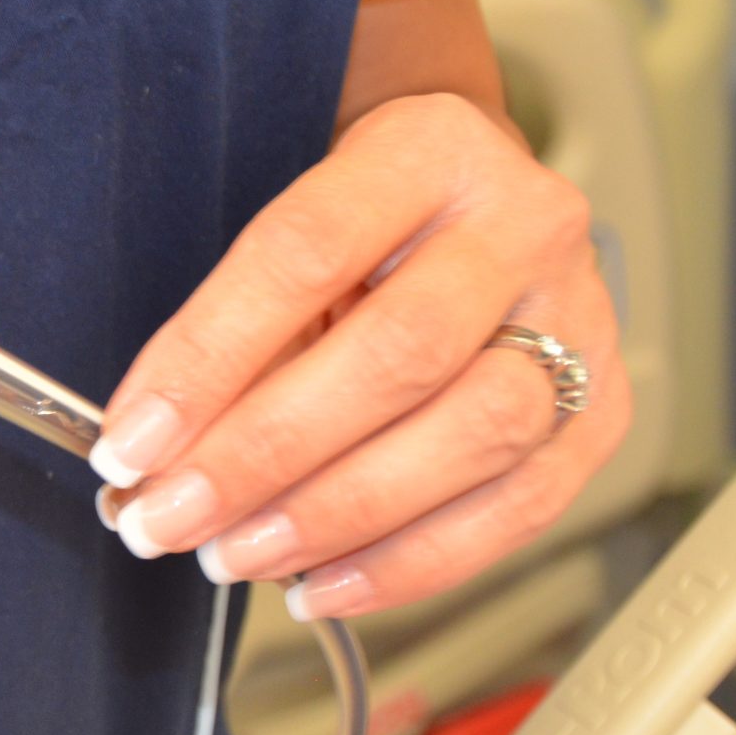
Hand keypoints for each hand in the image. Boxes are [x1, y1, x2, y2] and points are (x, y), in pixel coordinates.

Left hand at [92, 90, 630, 618]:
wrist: (470, 215)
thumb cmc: (366, 233)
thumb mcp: (293, 244)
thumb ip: (231, 341)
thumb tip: (155, 461)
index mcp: (427, 151)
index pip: (304, 252)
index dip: (208, 358)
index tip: (133, 442)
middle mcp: (522, 225)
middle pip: (396, 353)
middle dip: (263, 455)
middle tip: (170, 518)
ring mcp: (579, 319)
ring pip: (471, 434)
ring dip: (334, 516)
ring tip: (235, 554)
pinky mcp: (602, 410)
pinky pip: (515, 507)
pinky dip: (409, 561)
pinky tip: (322, 583)